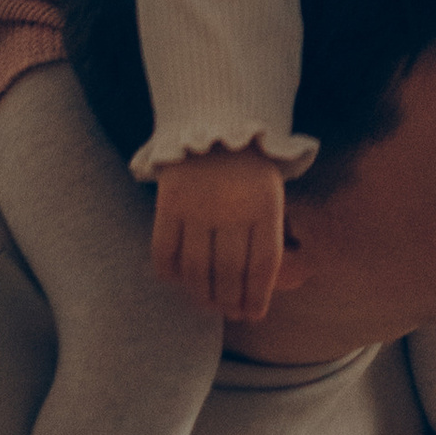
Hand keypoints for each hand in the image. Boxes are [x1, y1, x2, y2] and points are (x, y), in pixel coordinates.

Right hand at [152, 148, 285, 321]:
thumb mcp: (270, 193)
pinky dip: (169, 272)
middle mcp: (233, 206)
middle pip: (228, 271)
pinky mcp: (169, 201)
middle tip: (227, 311)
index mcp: (266, 204)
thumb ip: (268, 234)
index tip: (252, 314)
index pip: (263, 265)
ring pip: (196, 267)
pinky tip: (176, 280)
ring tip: (205, 302)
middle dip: (228, 300)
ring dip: (200, 293)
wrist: (213, 120)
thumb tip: (267, 288)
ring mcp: (198, 205)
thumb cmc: (248, 168)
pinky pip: (165, 250)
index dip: (257, 296)